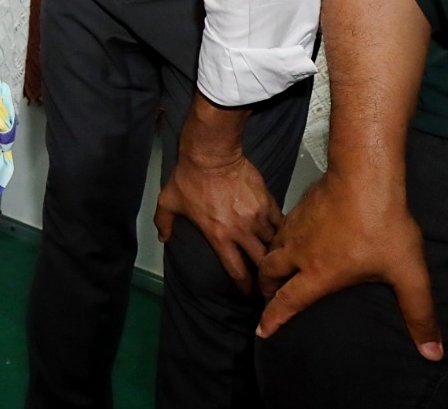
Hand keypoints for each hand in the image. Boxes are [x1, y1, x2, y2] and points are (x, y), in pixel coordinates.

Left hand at [155, 148, 281, 293]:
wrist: (211, 155)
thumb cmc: (188, 179)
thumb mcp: (168, 202)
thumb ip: (163, 223)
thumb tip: (163, 238)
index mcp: (219, 237)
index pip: (237, 271)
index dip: (245, 287)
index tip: (250, 293)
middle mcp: (241, 232)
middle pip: (261, 262)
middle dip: (266, 276)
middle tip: (269, 281)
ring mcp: (257, 217)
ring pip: (274, 243)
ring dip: (275, 252)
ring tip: (279, 260)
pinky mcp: (267, 202)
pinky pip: (279, 222)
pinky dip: (281, 230)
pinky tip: (283, 235)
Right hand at [257, 171, 442, 359]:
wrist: (364, 177)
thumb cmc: (383, 226)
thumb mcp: (408, 273)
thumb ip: (420, 313)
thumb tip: (432, 353)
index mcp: (319, 273)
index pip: (288, 301)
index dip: (273, 318)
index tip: (261, 331)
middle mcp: (300, 252)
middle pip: (268, 271)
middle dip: (265, 286)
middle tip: (268, 294)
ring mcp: (297, 226)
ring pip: (272, 247)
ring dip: (270, 260)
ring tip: (278, 267)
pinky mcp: (299, 207)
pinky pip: (282, 228)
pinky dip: (281, 239)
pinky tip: (296, 237)